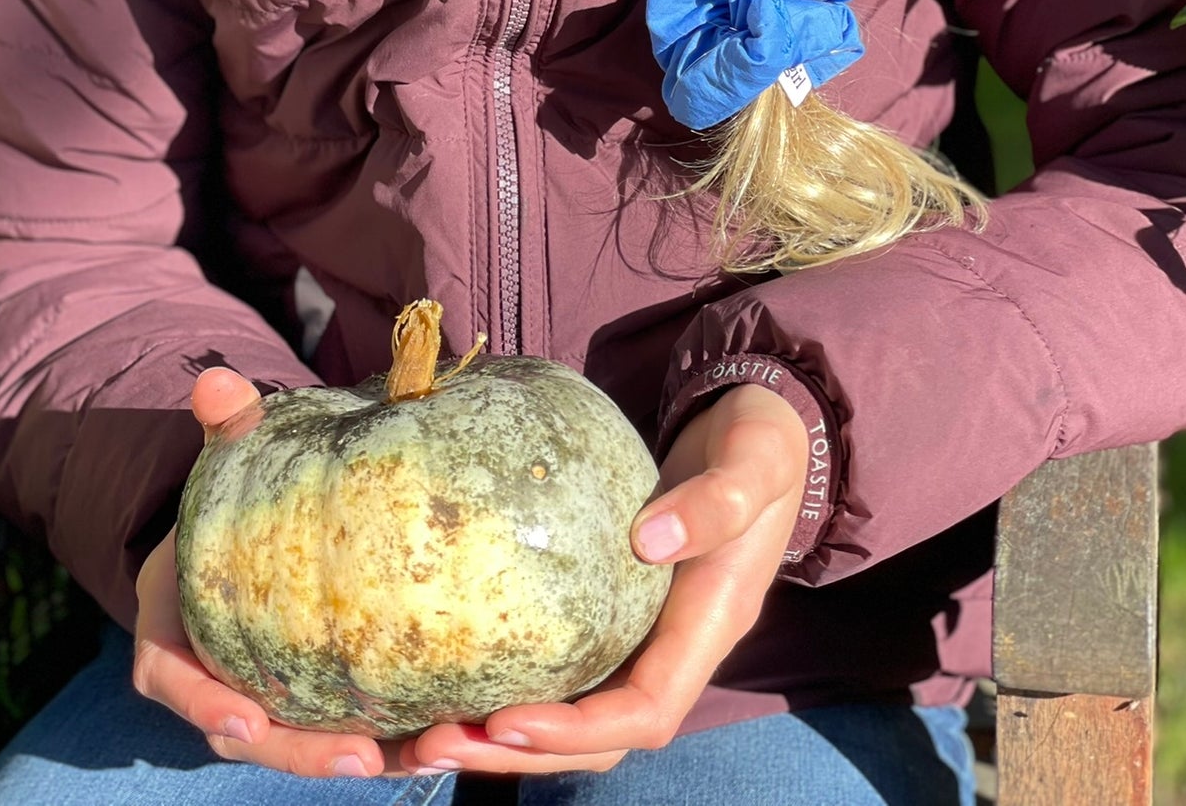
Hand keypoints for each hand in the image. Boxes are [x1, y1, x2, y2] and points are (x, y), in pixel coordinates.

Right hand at [132, 368, 411, 778]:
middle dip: (306, 754)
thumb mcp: (225, 465)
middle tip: (367, 756)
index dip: (204, 706)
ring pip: (307, 746)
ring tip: (429, 754)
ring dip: (367, 759)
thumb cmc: (232, 504)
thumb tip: (216, 381)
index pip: (175, 682)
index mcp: (174, 637)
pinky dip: (394, 742)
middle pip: (251, 735)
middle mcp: (217, 684)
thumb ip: (225, 427)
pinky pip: (349, 732)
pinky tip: (445, 741)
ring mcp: (267, 701)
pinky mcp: (317, 705)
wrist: (249, 536)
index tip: (243, 722)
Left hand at [403, 383, 810, 777]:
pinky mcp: (612, 609)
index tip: (506, 721)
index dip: (578, 729)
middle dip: (519, 752)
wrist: (760, 433)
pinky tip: (450, 670)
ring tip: (425, 733)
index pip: (646, 712)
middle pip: (597, 736)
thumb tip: (648, 540)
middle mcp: (673, 647)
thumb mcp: (754, 461)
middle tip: (434, 743)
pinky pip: (561, 664)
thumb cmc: (761, 445)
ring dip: (502, 733)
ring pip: (575, 712)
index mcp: (709, 625)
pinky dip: (510, 679)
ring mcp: (643, 633)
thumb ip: (717, 501)